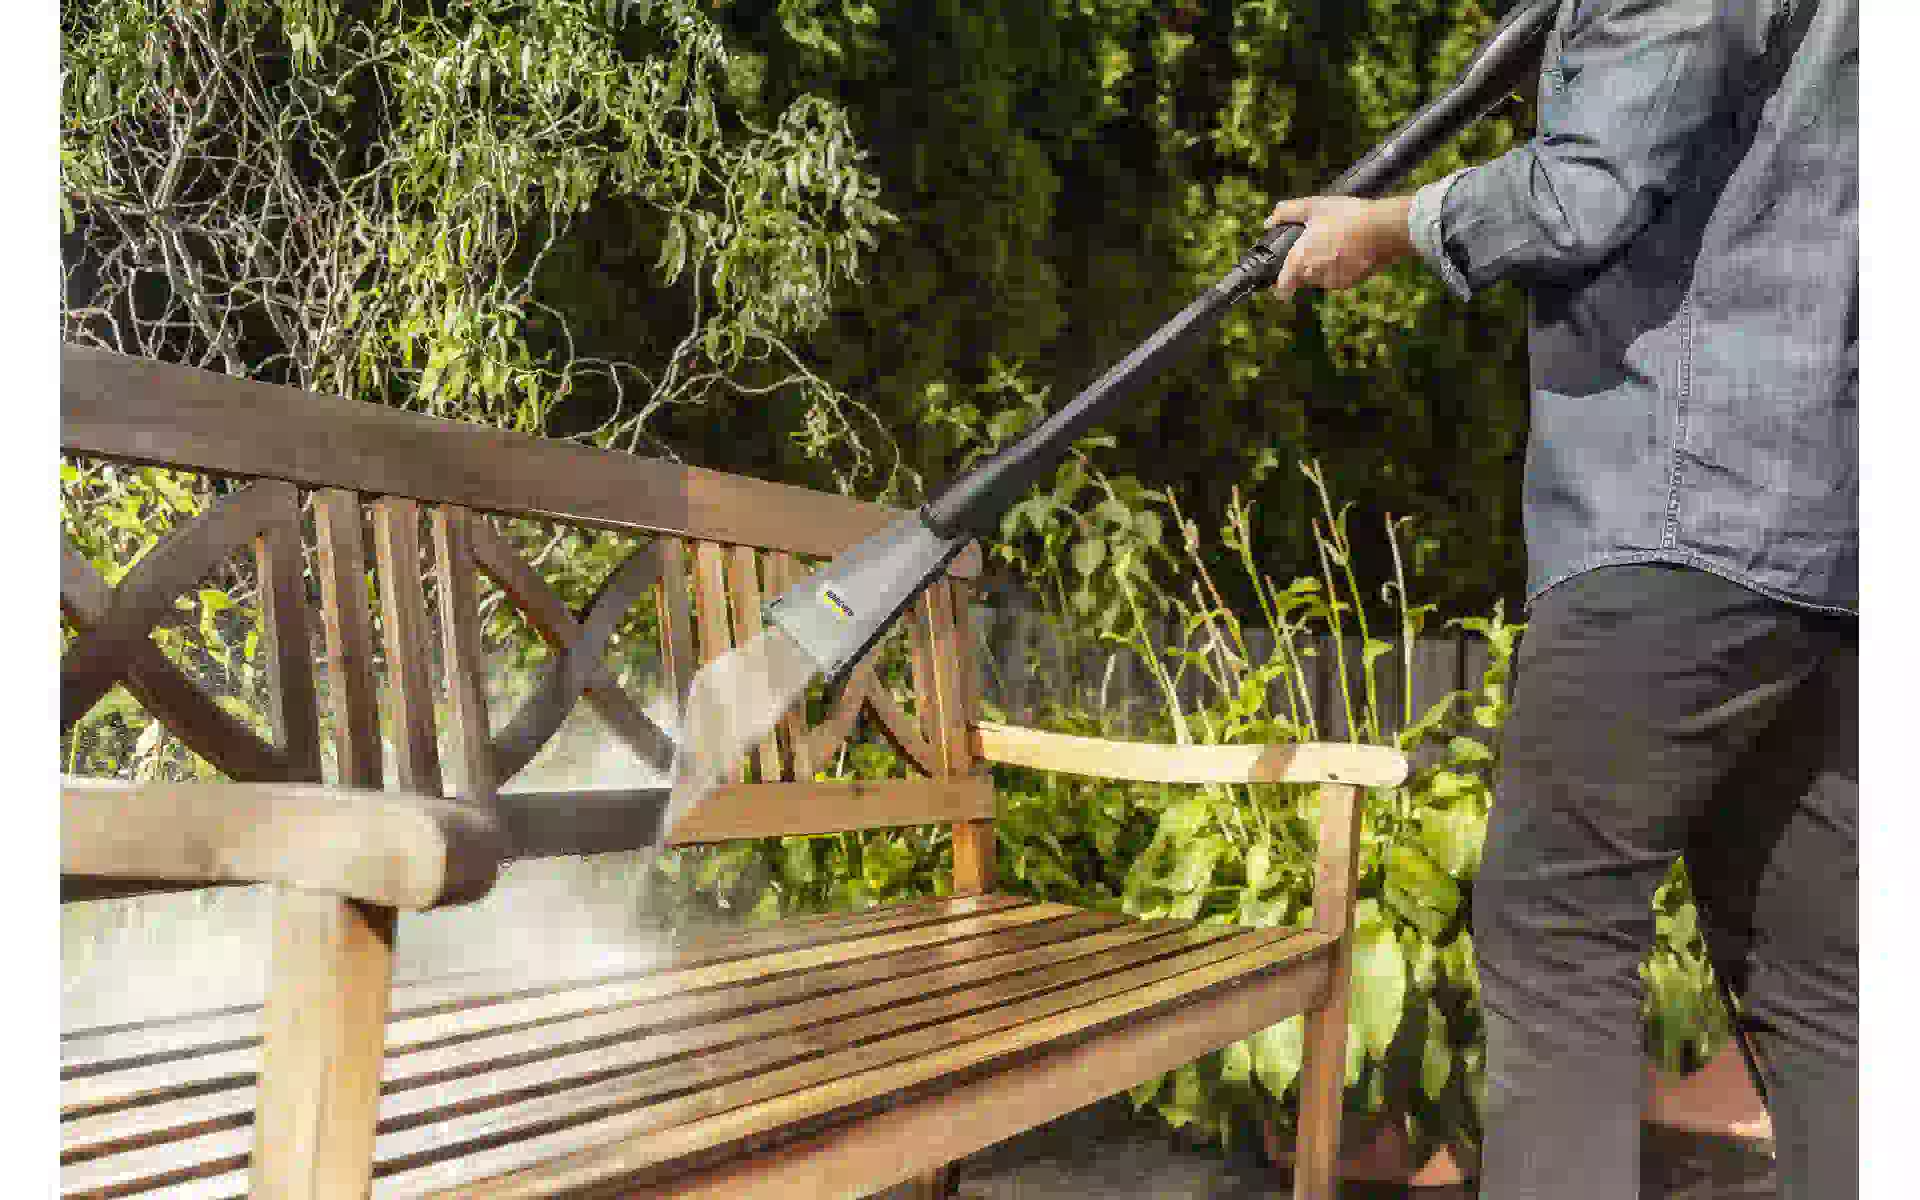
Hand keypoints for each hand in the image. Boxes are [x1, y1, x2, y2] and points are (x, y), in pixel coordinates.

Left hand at [1265, 195, 1415, 299]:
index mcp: (1300, 260)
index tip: (1281, 278)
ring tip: (1335, 244)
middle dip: (1305, 267)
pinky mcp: (1350, 283)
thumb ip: (1286, 213)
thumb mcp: (1313, 206)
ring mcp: (1333, 281)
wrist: (1383, 228)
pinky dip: (1339, 269)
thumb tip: (1269, 221)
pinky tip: (1348, 251)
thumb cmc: (1347, 216)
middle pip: (1301, 279)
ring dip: (1322, 268)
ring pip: (1320, 279)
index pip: (1281, 289)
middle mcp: (1314, 275)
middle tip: (1317, 245)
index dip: (1279, 285)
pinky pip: (1338, 279)